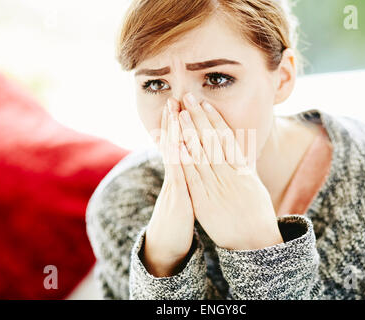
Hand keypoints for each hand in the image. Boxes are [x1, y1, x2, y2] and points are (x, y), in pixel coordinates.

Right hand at [142, 99, 194, 276]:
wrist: (168, 240)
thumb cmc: (182, 215)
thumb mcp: (189, 191)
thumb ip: (191, 173)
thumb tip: (196, 157)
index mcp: (183, 172)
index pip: (181, 141)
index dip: (180, 123)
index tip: (183, 104)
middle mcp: (177, 175)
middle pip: (175, 143)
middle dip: (174, 121)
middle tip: (174, 99)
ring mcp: (176, 185)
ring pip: (174, 154)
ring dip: (173, 133)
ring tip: (172, 113)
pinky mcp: (178, 198)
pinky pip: (177, 176)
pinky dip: (176, 159)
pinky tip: (176, 144)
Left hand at [177, 93, 283, 249]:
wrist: (255, 240)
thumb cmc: (256, 211)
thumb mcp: (254, 183)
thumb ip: (245, 165)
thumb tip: (241, 148)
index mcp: (242, 168)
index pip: (226, 138)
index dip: (214, 119)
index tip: (205, 104)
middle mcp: (229, 173)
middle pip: (211, 140)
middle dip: (198, 118)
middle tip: (187, 98)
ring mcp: (216, 187)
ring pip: (200, 154)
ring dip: (188, 132)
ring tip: (179, 113)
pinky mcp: (204, 201)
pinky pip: (192, 177)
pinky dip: (184, 160)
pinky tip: (175, 144)